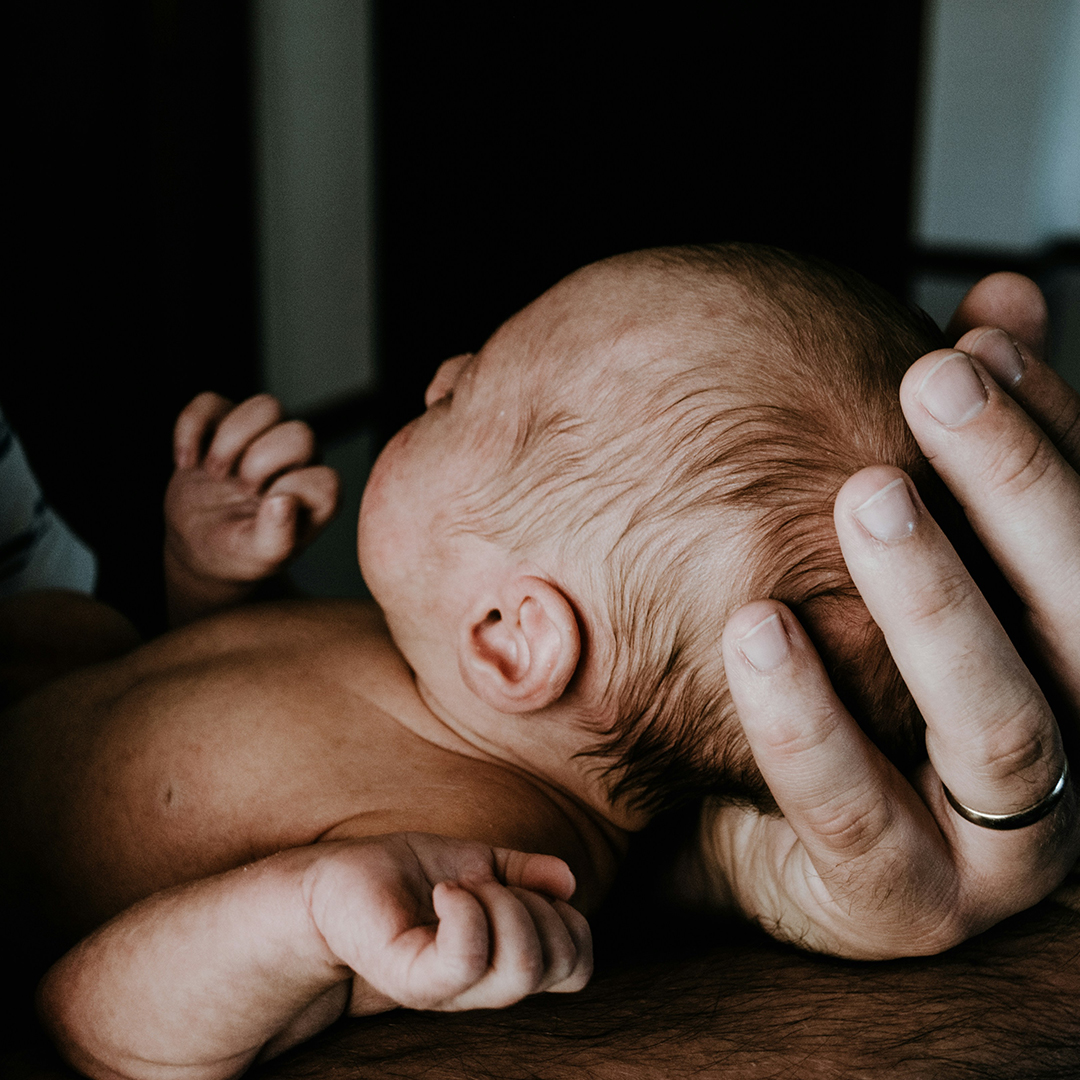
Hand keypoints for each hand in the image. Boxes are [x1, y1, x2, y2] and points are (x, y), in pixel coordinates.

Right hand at [164, 393, 338, 624]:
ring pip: (266, 406)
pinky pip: (211, 401)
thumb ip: (277, 537)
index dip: (292, 491)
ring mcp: (260, 437)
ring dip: (233, 438)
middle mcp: (297, 461)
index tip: (265, 509)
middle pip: (300, 433)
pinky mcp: (223, 425)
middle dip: (262, 462)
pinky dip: (191, 428)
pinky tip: (186, 463)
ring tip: (214, 472)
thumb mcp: (259, 557)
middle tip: (240, 489)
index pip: (325, 479)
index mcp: (315, 495)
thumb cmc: (239, 552)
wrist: (198, 545)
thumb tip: (283, 501)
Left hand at [308, 833, 591, 1013]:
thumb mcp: (477, 861)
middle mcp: (483, 983)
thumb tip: (569, 882)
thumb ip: (524, 871)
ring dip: (504, 904)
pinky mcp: (413, 980)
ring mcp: (449, 987)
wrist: (333, 883)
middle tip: (489, 883)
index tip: (526, 887)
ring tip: (461, 887)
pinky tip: (443, 890)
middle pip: (559, 964)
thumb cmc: (402, 875)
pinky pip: (467, 958)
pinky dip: (465, 909)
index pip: (577, 966)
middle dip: (538, 905)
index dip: (572, 922)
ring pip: (521, 964)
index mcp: (504, 958)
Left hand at [692, 273, 1079, 957]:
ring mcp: (1005, 848)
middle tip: (936, 382)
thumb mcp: (900, 555)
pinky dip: (808, 720)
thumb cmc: (845, 677)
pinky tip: (755, 626)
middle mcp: (1075, 750)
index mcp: (1073, 657)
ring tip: (863, 494)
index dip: (1056, 428)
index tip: (975, 336)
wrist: (747, 827)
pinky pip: (858, 813)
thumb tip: (999, 296)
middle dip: (1019, 487)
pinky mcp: (907, 906)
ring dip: (935, 598)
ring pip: (1001, 723)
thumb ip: (952, 450)